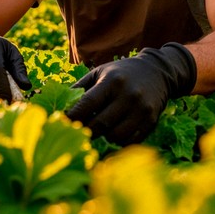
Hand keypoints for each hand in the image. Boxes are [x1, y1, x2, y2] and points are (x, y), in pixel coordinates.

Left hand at [66, 43, 196, 145]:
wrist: (158, 71)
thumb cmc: (121, 72)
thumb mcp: (100, 72)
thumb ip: (80, 87)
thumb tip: (56, 103)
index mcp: (112, 81)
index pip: (87, 104)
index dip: (72, 117)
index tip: (61, 123)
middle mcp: (128, 95)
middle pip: (100, 124)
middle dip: (85, 131)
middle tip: (76, 133)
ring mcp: (141, 109)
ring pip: (115, 136)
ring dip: (102, 138)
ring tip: (96, 133)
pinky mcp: (151, 120)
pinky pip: (130, 141)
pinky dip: (117, 142)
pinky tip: (112, 135)